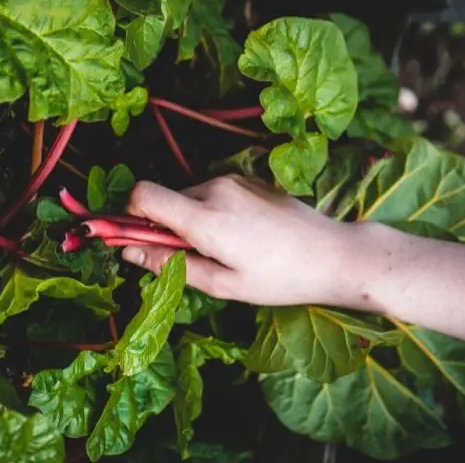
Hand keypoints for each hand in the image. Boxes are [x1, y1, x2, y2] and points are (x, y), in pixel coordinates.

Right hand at [121, 175, 354, 306]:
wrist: (335, 254)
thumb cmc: (280, 278)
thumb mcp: (223, 285)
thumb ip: (171, 266)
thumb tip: (129, 253)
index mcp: (205, 217)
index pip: (143, 195)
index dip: (130, 216)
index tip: (137, 240)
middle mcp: (215, 188)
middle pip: (165, 200)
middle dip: (165, 228)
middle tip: (193, 260)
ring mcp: (233, 180)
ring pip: (189, 198)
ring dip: (191, 222)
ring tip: (226, 251)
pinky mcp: (247, 180)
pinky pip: (212, 193)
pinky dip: (211, 213)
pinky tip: (243, 237)